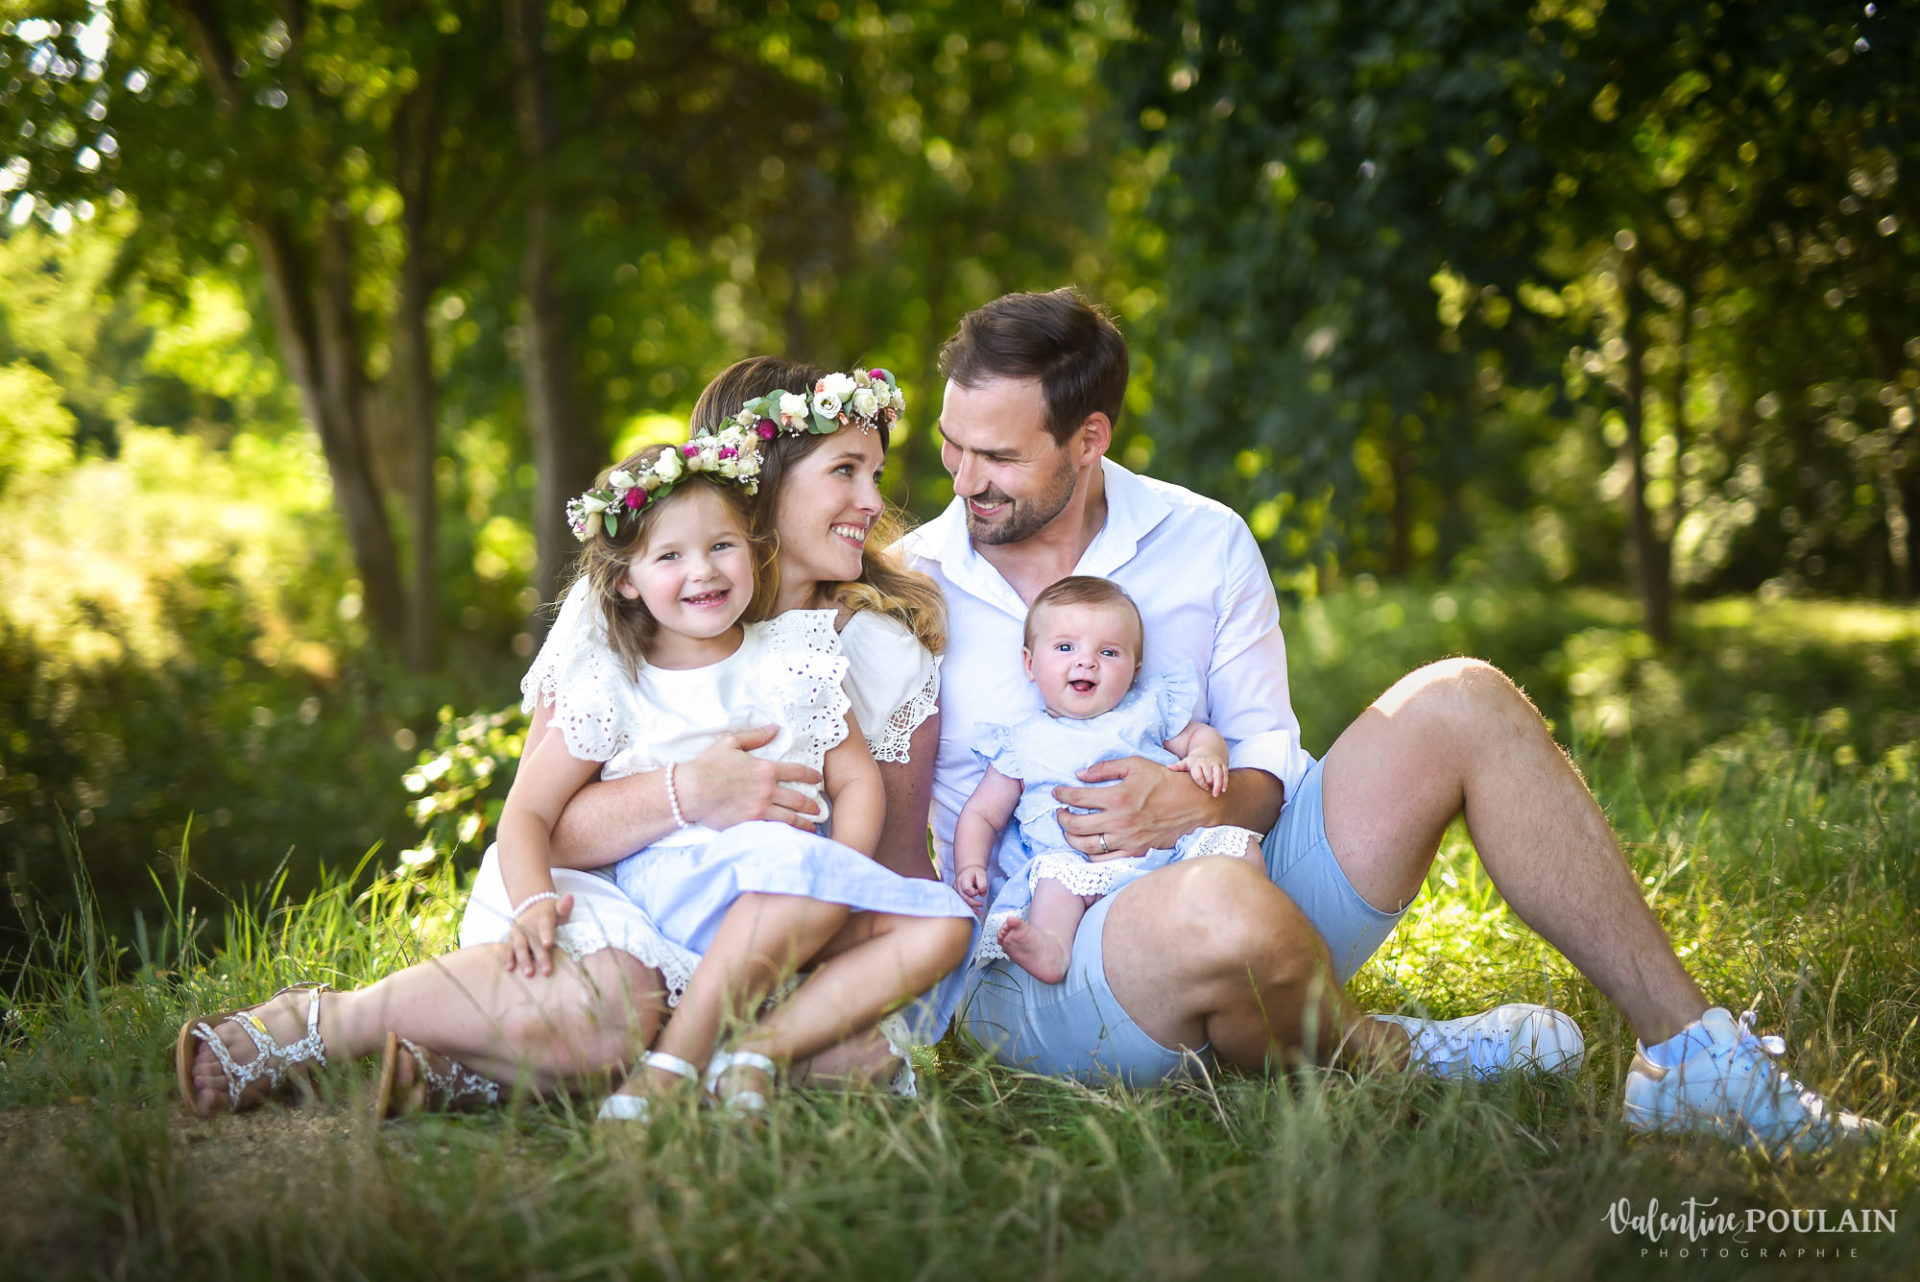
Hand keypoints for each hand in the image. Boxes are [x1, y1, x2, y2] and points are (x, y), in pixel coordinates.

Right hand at [506, 894, 573, 976]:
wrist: (533, 906)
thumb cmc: (552, 913)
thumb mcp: (560, 908)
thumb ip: (565, 906)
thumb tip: (570, 897)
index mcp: (543, 917)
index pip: (545, 926)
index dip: (546, 934)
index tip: (548, 944)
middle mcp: (528, 924)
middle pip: (534, 941)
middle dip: (540, 956)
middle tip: (546, 971)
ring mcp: (518, 931)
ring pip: (520, 946)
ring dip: (523, 959)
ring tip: (529, 973)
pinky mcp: (510, 938)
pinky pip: (508, 948)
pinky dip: (508, 957)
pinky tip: (510, 968)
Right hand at [678, 725, 824, 829]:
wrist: (690, 790)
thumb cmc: (707, 765)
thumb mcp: (731, 743)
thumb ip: (755, 736)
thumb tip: (774, 728)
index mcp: (765, 769)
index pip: (797, 772)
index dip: (811, 775)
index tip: (818, 779)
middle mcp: (767, 790)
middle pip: (799, 799)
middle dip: (812, 805)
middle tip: (819, 809)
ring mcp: (760, 808)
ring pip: (791, 818)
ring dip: (805, 822)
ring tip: (812, 826)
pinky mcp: (750, 823)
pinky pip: (774, 830)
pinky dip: (787, 833)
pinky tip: (793, 837)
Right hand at [955, 865, 988, 914]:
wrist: (968, 870)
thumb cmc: (974, 872)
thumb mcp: (982, 874)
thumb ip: (983, 884)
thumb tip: (982, 894)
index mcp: (963, 879)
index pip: (967, 889)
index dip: (974, 892)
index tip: (979, 891)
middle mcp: (957, 886)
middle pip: (964, 897)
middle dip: (973, 903)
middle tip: (981, 904)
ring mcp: (956, 890)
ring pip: (962, 901)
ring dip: (970, 908)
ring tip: (978, 912)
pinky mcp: (956, 894)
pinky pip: (962, 902)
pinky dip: (968, 907)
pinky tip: (974, 911)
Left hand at [1053, 755, 1217, 858]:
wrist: (1192, 804)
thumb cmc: (1164, 781)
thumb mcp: (1135, 764)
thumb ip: (1105, 768)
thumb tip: (1080, 774)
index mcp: (1118, 797)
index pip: (1078, 798)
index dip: (1062, 794)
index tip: (1057, 793)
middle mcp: (1119, 821)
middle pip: (1076, 825)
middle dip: (1062, 818)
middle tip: (1060, 811)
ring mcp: (1127, 839)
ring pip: (1086, 846)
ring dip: (1071, 838)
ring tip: (1069, 829)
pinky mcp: (1135, 851)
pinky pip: (1104, 860)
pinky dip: (1090, 854)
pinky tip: (1088, 844)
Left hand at [1172, 752, 1229, 796]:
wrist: (1207, 751)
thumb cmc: (1194, 761)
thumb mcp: (1185, 762)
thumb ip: (1177, 766)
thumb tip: (1167, 767)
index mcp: (1196, 763)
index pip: (1199, 775)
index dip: (1201, 783)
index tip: (1203, 789)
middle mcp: (1206, 762)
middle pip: (1209, 776)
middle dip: (1209, 784)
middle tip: (1209, 791)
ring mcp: (1215, 763)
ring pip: (1218, 774)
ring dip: (1218, 785)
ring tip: (1216, 794)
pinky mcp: (1222, 764)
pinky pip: (1225, 774)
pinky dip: (1225, 782)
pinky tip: (1224, 790)